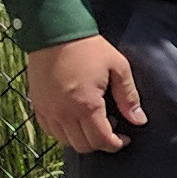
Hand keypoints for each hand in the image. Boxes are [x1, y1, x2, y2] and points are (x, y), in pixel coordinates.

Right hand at [25, 33, 148, 152]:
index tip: (125, 138)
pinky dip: (64, 131)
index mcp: (86, 105)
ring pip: (65, 141)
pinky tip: (74, 117)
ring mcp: (48, 110)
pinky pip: (50, 130)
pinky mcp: (37, 105)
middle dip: (100, 143)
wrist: (55, 31)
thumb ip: (129, 96)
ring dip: (82, 138)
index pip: (101, 140)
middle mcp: (64, 113)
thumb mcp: (118, 67)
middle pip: (83, 146)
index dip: (116, 144)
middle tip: (111, 127)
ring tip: (93, 120)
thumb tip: (139, 120)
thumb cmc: (89, 48)